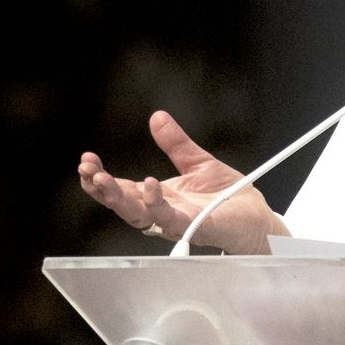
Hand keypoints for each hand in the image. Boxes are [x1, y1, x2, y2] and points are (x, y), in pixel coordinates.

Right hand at [78, 110, 285, 253]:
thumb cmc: (230, 196)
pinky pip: (172, 219)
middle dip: (101, 190)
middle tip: (86, 171)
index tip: (86, 161)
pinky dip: (157, 204)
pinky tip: (149, 186)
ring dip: (119, 198)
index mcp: (159, 198)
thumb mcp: (198, 162)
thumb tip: (157, 117)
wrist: (258, 216)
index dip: (102, 178)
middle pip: (124, 205)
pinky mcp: (198, 227)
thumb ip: (176, 144)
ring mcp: (178, 223)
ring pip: (140, 216)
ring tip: (102, 179)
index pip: (124, 189)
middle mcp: (164, 213)